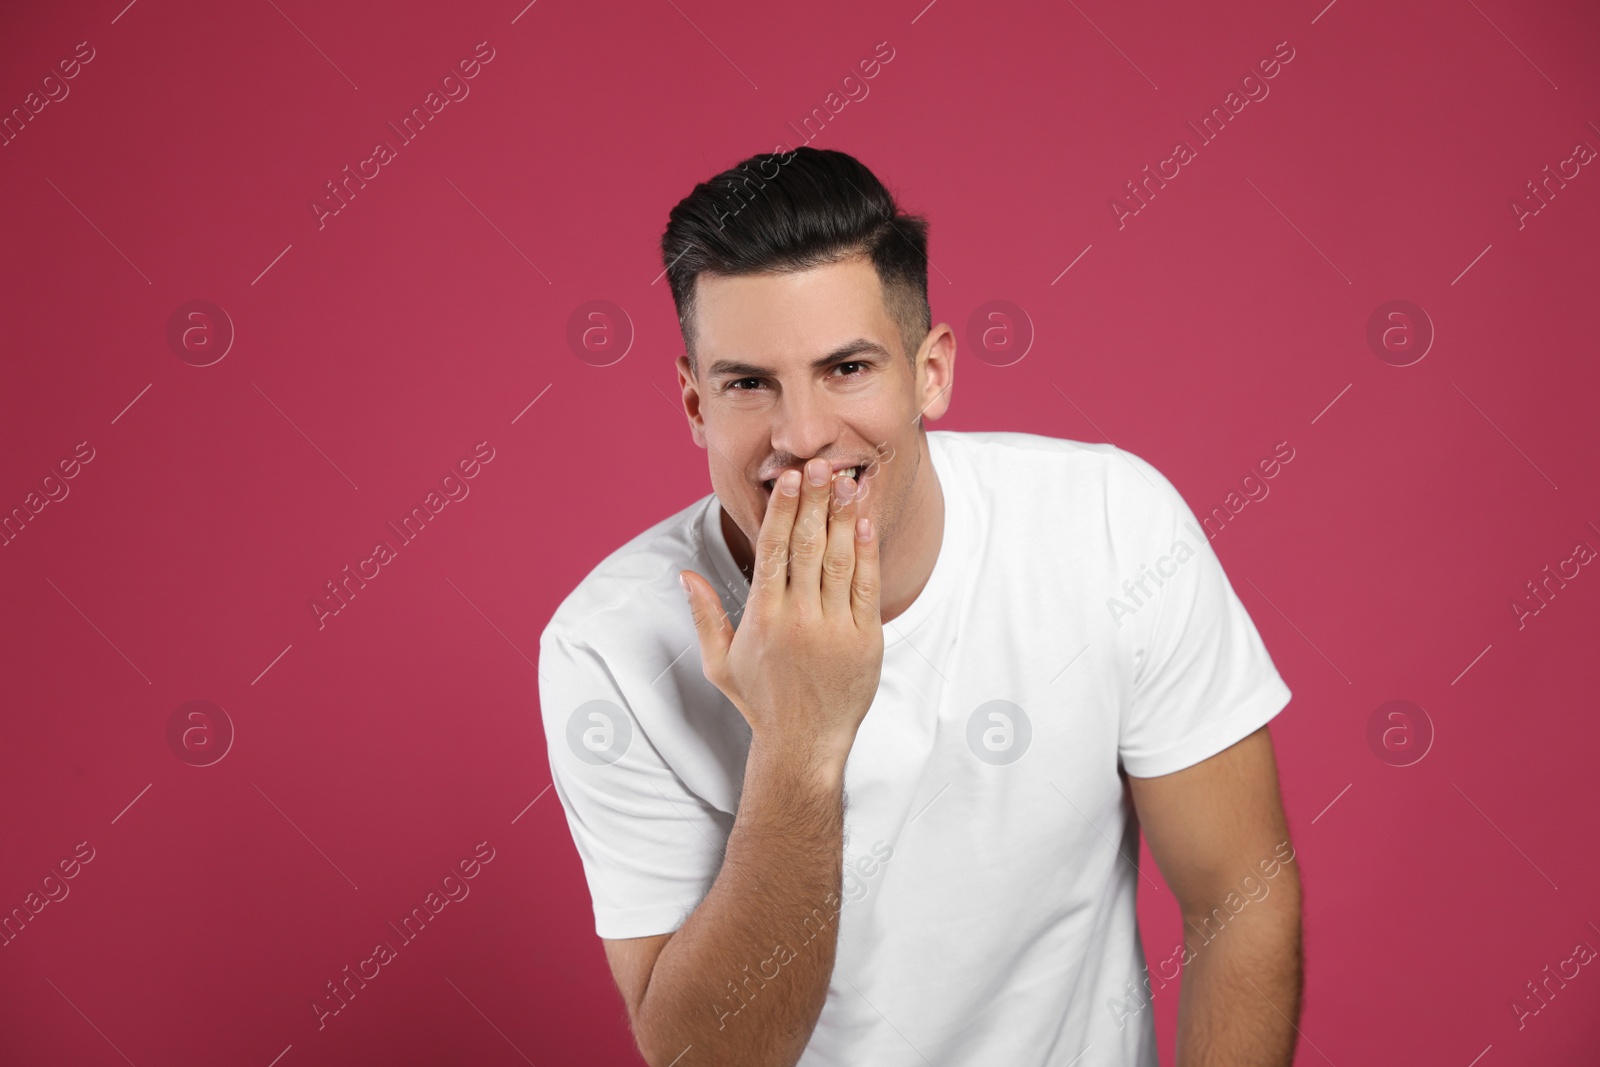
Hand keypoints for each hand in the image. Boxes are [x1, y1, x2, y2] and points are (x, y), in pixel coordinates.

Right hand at [681, 457, 883, 765]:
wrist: (803, 745)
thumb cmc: (760, 702)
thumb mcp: (720, 662)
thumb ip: (704, 615)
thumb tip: (684, 575)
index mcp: (763, 617)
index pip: (772, 551)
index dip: (781, 510)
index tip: (788, 478)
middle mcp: (799, 618)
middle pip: (807, 546)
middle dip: (813, 501)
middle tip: (820, 464)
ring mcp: (834, 628)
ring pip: (840, 560)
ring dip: (842, 517)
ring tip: (846, 481)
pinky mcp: (865, 639)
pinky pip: (868, 587)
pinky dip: (867, 553)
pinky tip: (863, 523)